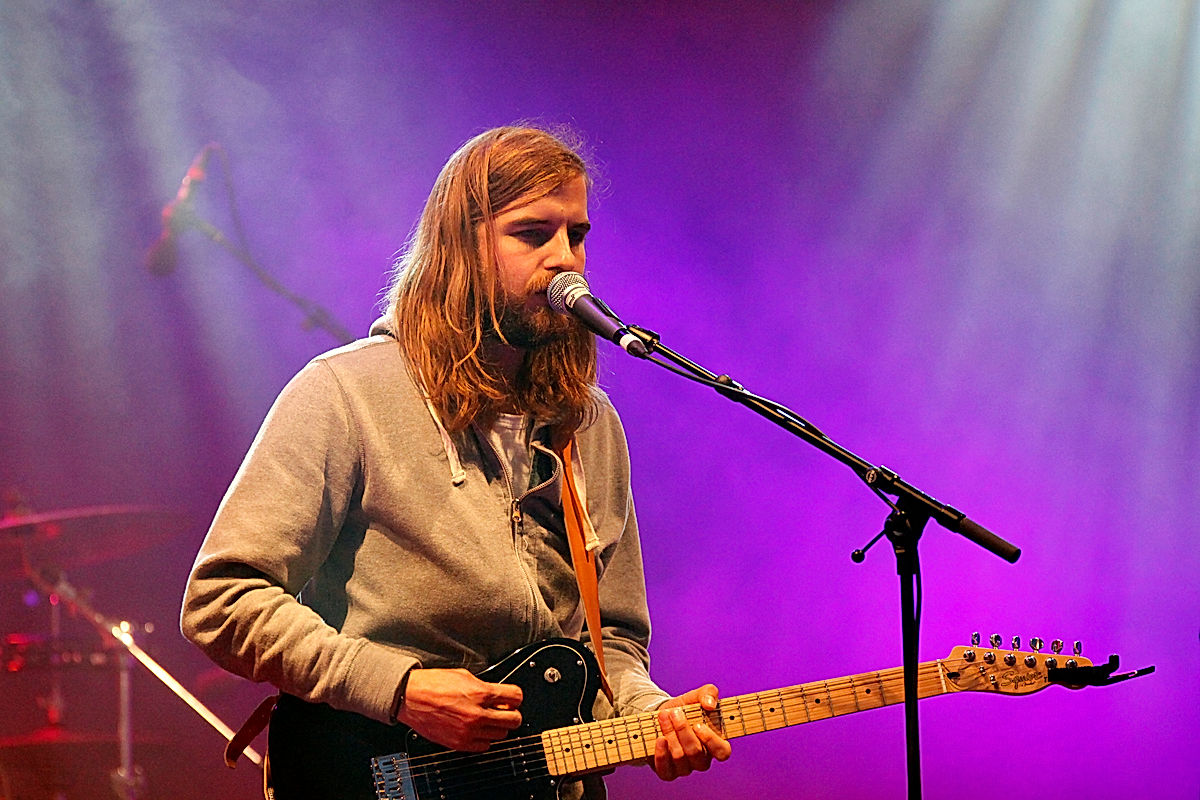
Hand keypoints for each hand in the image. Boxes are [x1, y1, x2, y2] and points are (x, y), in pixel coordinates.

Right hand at [395, 668, 522, 751]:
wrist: (410, 698)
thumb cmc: (433, 684)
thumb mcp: (464, 675)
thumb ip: (485, 686)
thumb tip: (499, 695)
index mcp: (480, 693)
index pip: (516, 697)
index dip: (515, 696)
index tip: (512, 697)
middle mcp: (477, 714)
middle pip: (514, 720)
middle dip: (512, 713)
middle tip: (505, 710)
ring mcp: (469, 731)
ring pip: (501, 735)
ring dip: (498, 727)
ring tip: (488, 719)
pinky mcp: (460, 744)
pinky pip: (485, 746)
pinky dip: (485, 739)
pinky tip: (477, 729)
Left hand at [652, 684, 731, 780]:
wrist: (663, 716)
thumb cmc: (685, 708)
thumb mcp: (697, 696)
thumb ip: (709, 693)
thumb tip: (709, 704)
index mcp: (715, 744)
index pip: (722, 752)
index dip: (711, 741)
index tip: (698, 725)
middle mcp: (701, 759)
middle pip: (695, 752)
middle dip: (683, 730)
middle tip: (674, 712)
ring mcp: (685, 768)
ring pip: (679, 757)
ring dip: (670, 734)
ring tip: (663, 717)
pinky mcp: (668, 772)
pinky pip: (666, 771)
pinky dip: (661, 754)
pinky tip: (659, 739)